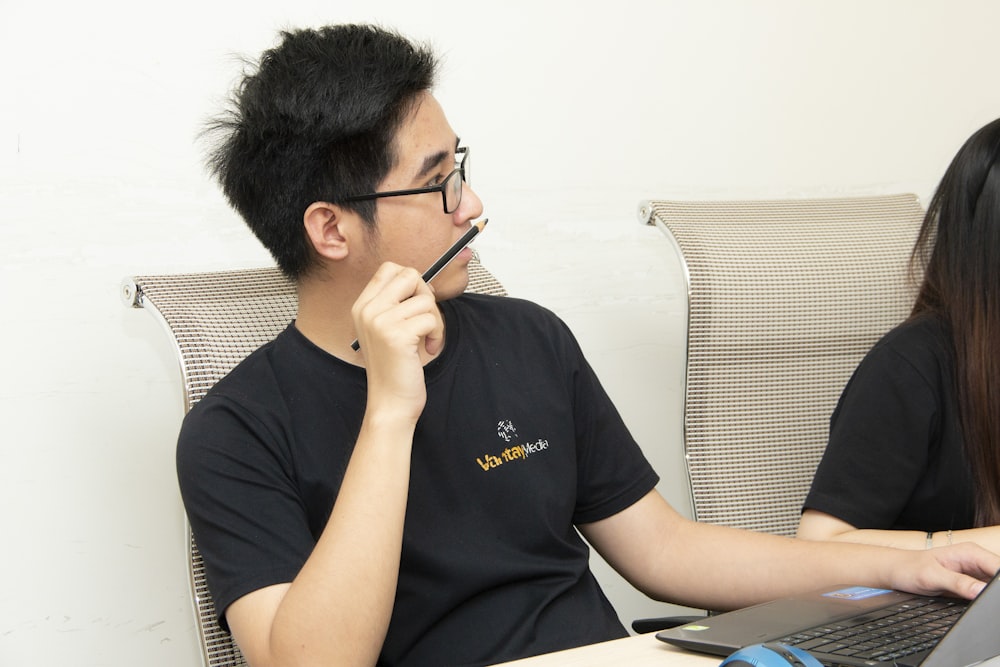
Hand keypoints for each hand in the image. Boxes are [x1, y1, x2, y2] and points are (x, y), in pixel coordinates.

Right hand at [351, 262, 444, 418]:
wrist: (390, 402)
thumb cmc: (394, 367)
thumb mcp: (385, 329)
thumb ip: (394, 304)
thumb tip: (421, 281)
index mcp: (362, 306)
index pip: (389, 269)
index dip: (411, 282)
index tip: (416, 305)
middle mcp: (367, 310)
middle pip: (409, 275)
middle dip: (426, 295)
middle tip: (425, 318)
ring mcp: (380, 321)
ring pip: (425, 299)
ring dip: (434, 320)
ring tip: (425, 340)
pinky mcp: (396, 335)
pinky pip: (431, 319)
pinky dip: (436, 334)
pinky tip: (427, 349)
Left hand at [888, 542, 999, 599]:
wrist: (897, 571)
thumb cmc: (910, 568)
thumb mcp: (932, 576)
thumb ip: (958, 583)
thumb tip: (981, 591)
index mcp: (970, 552)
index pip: (998, 566)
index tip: (995, 596)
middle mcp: (975, 560)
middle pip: (998, 577)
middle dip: (996, 590)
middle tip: (988, 602)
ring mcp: (974, 572)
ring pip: (995, 585)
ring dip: (992, 594)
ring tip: (976, 599)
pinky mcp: (971, 583)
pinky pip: (987, 591)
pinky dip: (987, 598)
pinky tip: (980, 602)